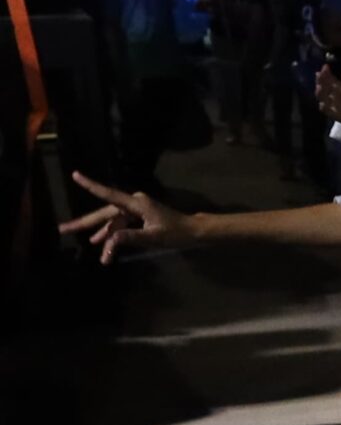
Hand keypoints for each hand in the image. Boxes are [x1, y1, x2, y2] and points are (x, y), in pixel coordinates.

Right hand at [58, 171, 192, 262]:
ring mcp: (135, 211)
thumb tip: (111, 239)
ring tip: (87, 247)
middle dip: (85, 223)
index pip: (109, 194)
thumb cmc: (176, 233)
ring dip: (103, 237)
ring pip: (112, 223)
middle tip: (63, 229)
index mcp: (137, 203)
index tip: (75, 175)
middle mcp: (133, 204)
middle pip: (104, 213)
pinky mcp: (137, 218)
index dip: (91, 185)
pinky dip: (114, 238)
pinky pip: (120, 227)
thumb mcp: (154, 237)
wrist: (193, 232)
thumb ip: (132, 237)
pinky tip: (104, 249)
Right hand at [313, 65, 340, 132]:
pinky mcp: (332, 113)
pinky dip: (324, 108)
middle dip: (321, 80)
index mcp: (337, 87)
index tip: (326, 66)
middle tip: (320, 74)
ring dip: (319, 92)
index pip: (329, 78)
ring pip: (322, 97)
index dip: (326, 72)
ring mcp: (330, 103)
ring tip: (319, 87)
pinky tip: (322, 104)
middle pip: (323, 86)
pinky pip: (326, 111)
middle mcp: (331, 94)